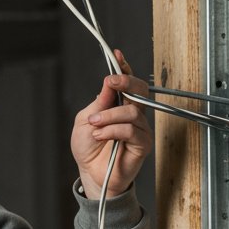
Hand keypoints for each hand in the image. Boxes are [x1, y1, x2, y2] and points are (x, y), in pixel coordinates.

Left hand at [71, 50, 153, 198]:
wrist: (90, 173)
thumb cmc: (88, 148)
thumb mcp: (86, 120)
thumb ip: (99, 102)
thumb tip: (109, 82)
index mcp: (118, 105)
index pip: (127, 82)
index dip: (124, 68)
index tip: (117, 55)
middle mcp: (133, 114)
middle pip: (140, 90)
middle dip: (126, 81)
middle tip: (111, 82)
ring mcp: (140, 128)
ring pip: (132, 111)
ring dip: (109, 115)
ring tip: (94, 124)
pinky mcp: (143, 144)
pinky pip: (131, 130)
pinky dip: (112, 130)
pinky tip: (101, 136)